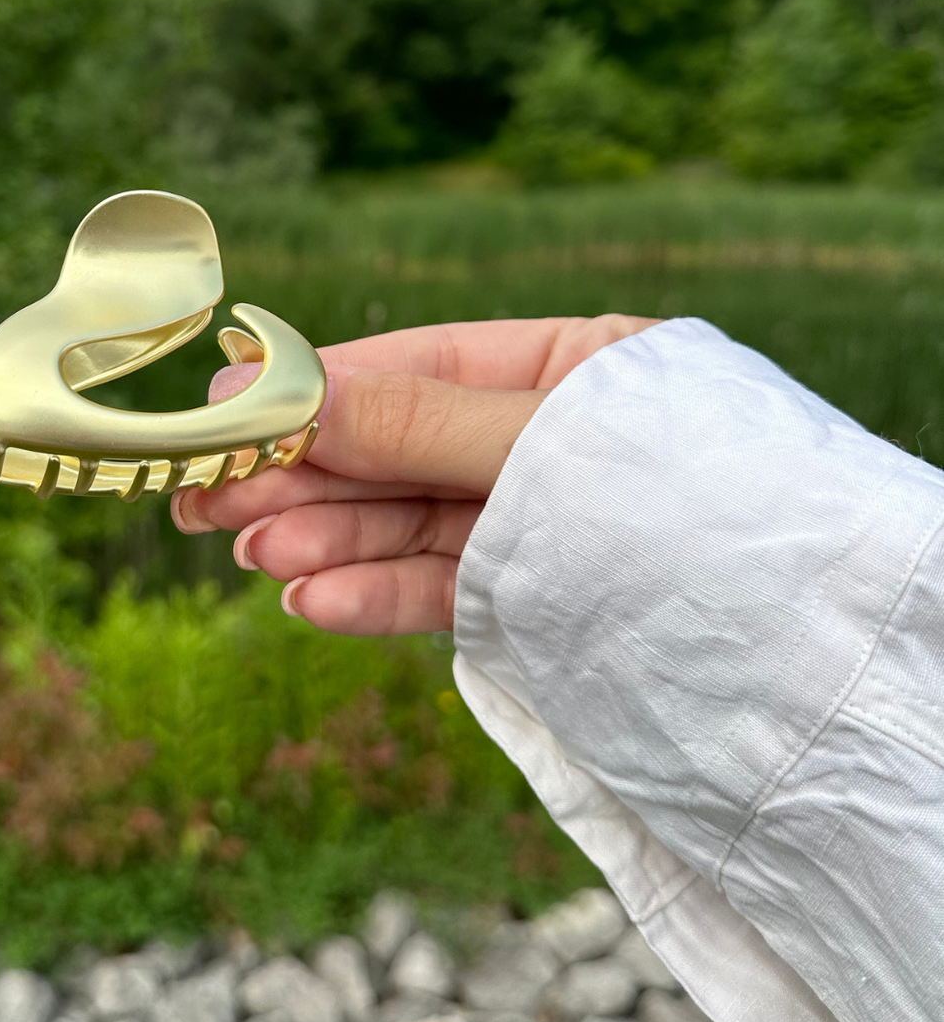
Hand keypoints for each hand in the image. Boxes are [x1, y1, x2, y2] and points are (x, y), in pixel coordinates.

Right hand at [172, 315, 656, 636]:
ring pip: (411, 525)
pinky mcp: (545, 605)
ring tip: (254, 555)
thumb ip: (414, 422)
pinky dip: (376, 595)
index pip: (416, 366)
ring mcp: (544, 527)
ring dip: (327, 539)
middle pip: (399, 450)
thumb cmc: (697, 509)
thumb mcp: (545, 447)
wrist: (817, 656)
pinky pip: (445, 590)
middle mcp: (550, 442)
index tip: (223, 406)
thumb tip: (278, 384)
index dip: (314, 388)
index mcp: (572, 366)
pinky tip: (312, 599)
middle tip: (205, 498)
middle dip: (305, 473)